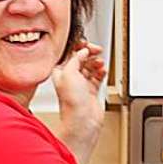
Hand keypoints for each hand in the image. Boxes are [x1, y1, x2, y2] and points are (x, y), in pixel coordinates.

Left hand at [50, 41, 106, 163]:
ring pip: (90, 66)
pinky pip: (97, 76)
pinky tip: (102, 70)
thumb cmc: (72, 103)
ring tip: (99, 63)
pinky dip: (101, 71)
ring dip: (96, 61)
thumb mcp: (69, 73)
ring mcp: (80, 84)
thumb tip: (82, 51)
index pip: (68, 54)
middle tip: (96, 50)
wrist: (83, 120)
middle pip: (81, 58)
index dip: (77, 46)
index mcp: (60, 73)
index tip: (85, 43)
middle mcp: (69, 78)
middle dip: (89, 52)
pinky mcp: (91, 90)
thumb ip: (75, 58)